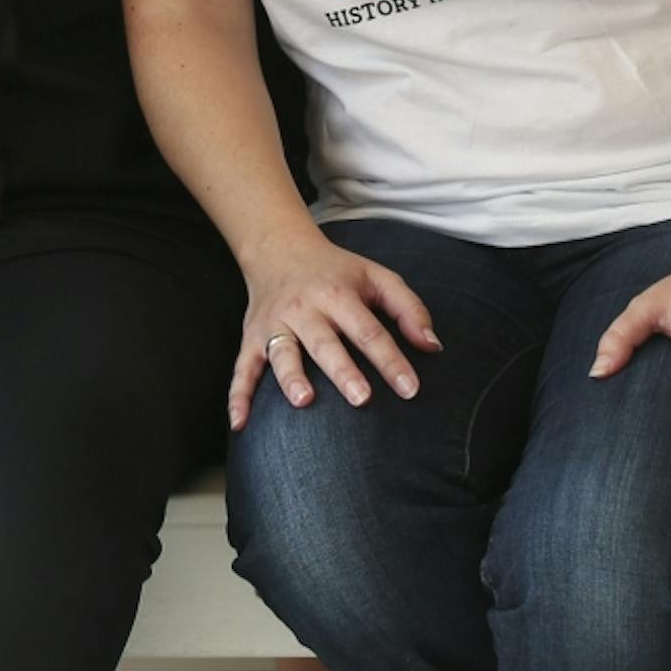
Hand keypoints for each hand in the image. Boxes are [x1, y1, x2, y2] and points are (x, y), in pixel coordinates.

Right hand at [231, 227, 439, 430]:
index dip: (390, 359)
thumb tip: (433, 347)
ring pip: (281, 352)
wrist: (278, 247)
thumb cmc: (336, 271)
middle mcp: (304, 308)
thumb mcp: (376, 277)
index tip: (411, 389)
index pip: (368, 330)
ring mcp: (275, 324)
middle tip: (362, 398)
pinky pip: (242, 367)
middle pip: (325, 342)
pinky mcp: (251, 337)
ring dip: (291, 376)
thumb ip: (408, 308)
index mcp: (338, 294)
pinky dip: (238, 394)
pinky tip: (240, 423)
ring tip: (304, 401)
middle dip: (342, 370)